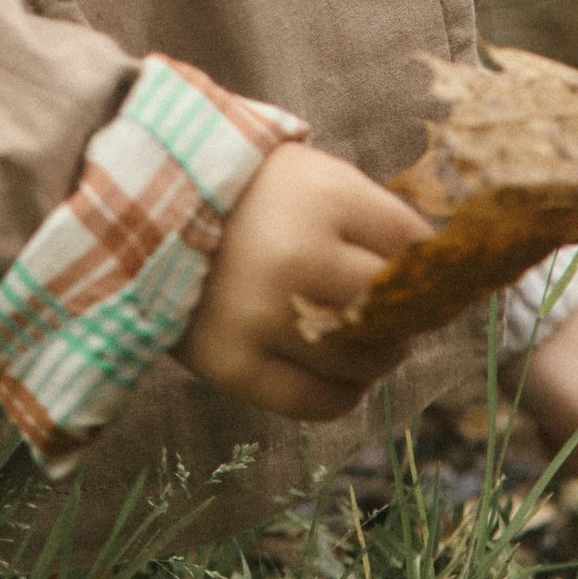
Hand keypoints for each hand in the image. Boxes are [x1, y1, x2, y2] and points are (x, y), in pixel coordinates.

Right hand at [179, 141, 427, 420]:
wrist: (141, 211)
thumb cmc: (245, 192)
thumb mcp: (314, 176)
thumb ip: (373, 218)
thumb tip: (435, 272)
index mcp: (323, 197)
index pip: (411, 242)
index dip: (426, 262)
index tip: (424, 273)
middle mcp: (298, 258)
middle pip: (390, 305)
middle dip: (407, 316)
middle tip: (400, 316)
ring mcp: (263, 316)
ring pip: (361, 359)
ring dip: (379, 358)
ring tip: (369, 344)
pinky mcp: (233, 364)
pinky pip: (315, 402)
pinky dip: (343, 395)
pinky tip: (343, 378)